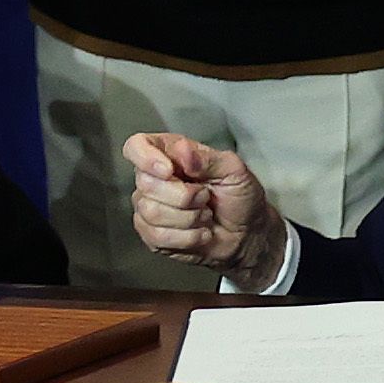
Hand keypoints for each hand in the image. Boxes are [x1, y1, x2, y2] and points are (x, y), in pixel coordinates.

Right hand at [125, 133, 287, 287]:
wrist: (246, 234)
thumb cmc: (240, 198)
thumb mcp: (234, 170)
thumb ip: (208, 158)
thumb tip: (182, 150)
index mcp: (170, 154)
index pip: (137, 146)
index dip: (146, 157)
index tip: (169, 170)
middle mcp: (155, 178)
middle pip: (146, 183)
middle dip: (185, 195)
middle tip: (205, 196)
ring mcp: (149, 207)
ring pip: (152, 212)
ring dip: (189, 218)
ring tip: (204, 214)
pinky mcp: (151, 235)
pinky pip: (157, 236)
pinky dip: (187, 237)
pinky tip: (199, 232)